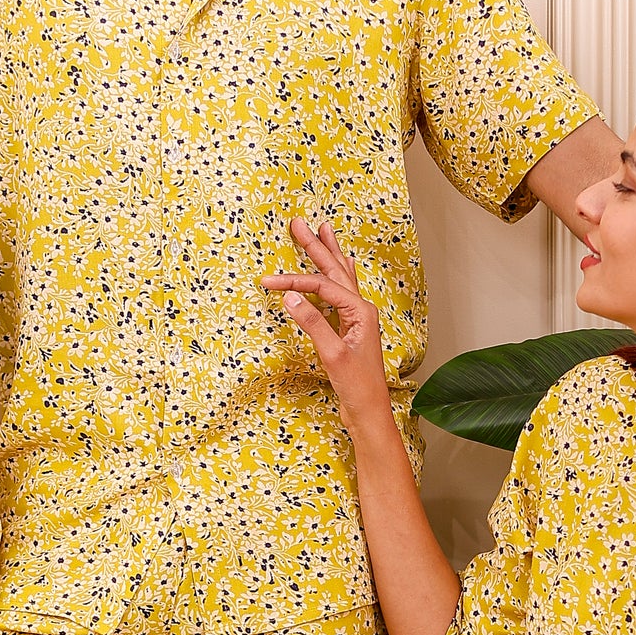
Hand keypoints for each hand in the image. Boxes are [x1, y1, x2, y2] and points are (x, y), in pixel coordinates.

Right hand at [263, 217, 394, 435]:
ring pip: (341, 277)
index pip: (321, 287)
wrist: (369, 411)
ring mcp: (358, 318)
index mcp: (360, 312)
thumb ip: (312, 324)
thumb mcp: (331, 355)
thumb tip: (290, 296)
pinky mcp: (351, 328)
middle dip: (317, 246)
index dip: (293, 281)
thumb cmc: (356, 386)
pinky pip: (343, 293)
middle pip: (335, 270)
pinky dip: (339, 275)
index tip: (266, 282)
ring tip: (322, 230)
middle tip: (300, 223)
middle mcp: (362, 310)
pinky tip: (344, 264)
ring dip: (330, 253)